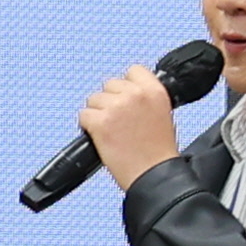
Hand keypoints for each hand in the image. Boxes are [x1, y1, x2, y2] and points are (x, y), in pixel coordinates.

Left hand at [81, 65, 188, 186]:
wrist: (153, 174)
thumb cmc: (158, 151)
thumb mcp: (162, 113)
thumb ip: (145, 98)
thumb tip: (127, 91)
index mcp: (155, 91)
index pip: (133, 70)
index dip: (127, 85)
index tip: (126, 98)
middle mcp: (135, 94)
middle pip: (109, 84)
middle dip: (110, 101)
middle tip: (119, 122)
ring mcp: (116, 107)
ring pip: (94, 100)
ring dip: (98, 114)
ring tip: (112, 132)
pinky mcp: (100, 121)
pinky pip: (83, 115)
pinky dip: (88, 127)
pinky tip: (102, 138)